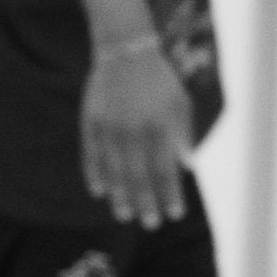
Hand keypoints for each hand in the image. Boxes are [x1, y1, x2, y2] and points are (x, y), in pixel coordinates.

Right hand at [81, 36, 192, 226]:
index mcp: (159, 126)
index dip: (170, 195)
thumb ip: (182, 136)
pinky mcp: (91, 123)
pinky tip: (99, 191)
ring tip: (124, 215)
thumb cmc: (159, 81)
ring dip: (120, 195)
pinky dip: (95, 175)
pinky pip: (92, 155)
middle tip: (149, 225)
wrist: (125, 52)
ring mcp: (109, 128)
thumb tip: (186, 168)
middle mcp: (133, 130)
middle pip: (138, 176)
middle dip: (145, 203)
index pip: (165, 170)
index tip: (174, 215)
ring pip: (114, 170)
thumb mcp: (180, 105)